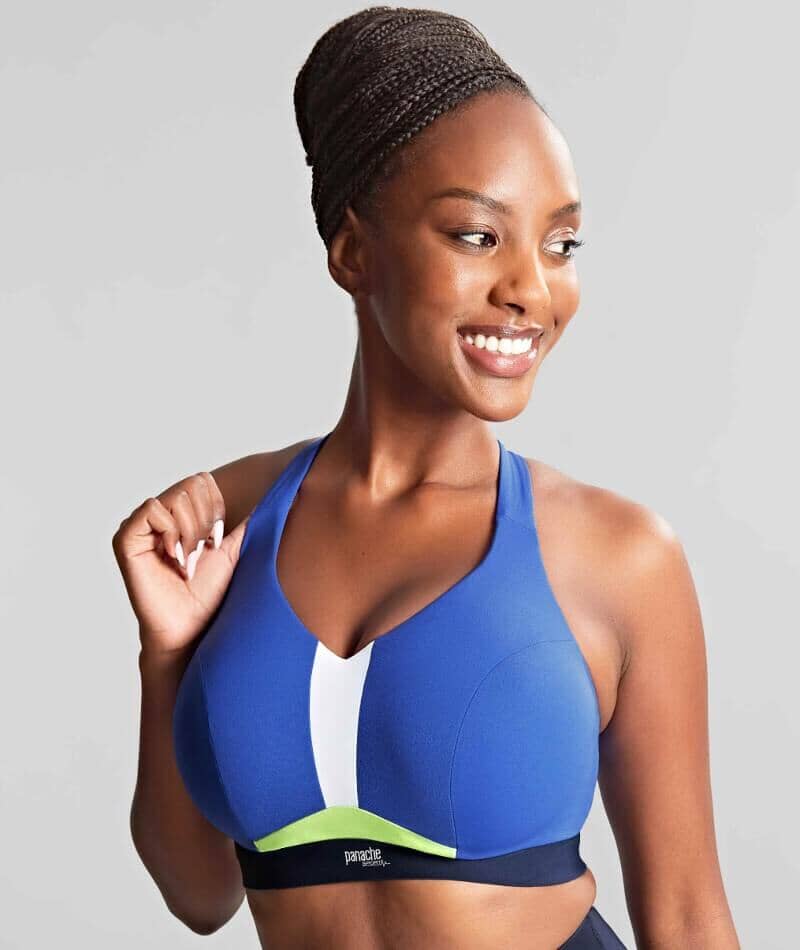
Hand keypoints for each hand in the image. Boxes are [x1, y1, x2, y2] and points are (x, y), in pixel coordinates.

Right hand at [112, 471, 249, 655]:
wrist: (190, 627)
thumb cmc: (208, 593)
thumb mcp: (232, 550)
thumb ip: (247, 522)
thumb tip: (279, 499)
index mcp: (177, 514)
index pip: (201, 480)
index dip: (216, 508)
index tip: (215, 540)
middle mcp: (156, 515)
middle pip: (191, 484)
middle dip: (206, 521)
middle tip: (200, 552)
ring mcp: (139, 525)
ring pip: (176, 496)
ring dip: (192, 531)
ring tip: (188, 560)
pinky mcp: (125, 538)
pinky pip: (153, 510)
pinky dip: (172, 533)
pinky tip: (174, 558)